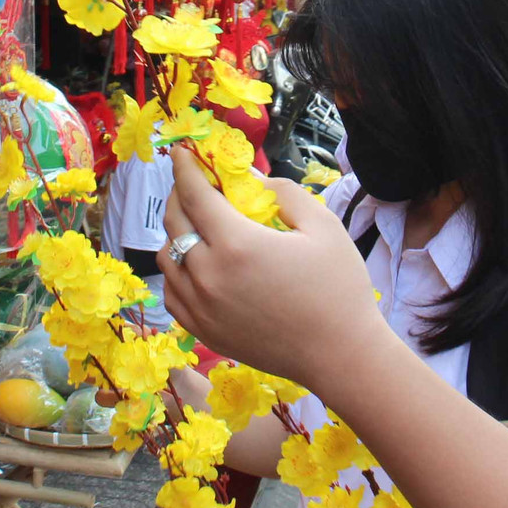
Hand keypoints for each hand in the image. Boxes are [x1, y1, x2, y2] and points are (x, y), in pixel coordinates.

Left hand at [158, 148, 385, 391]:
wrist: (340, 356)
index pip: (194, 194)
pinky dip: (177, 270)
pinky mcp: (203, 331)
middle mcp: (208, 275)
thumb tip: (251, 178)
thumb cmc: (339, 288)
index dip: (185, 167)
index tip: (182, 152)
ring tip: (197, 224)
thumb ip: (282, 192)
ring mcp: (201, 307)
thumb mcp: (322, 225)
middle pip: (175, 222)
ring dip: (176, 233)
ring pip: (167, 257)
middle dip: (180, 194)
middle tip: (195, 184)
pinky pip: (172, 292)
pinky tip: (195, 263)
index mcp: (236, 244)